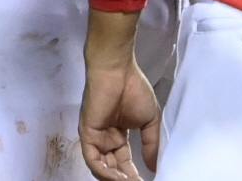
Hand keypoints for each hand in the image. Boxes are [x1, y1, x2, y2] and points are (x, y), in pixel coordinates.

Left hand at [79, 61, 159, 180]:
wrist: (118, 71)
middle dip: (125, 179)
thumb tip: (154, 167)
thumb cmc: (134, 89)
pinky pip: (93, 160)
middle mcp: (105, 140)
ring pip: (102, 168)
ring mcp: (95, 138)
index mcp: (118, 136)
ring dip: (116, 179)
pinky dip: (105, 172)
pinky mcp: (86, 135)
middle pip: (113, 168)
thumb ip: (151, 144)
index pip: (124, 162)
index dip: (134, 175)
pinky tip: (118, 177)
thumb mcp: (150, 120)